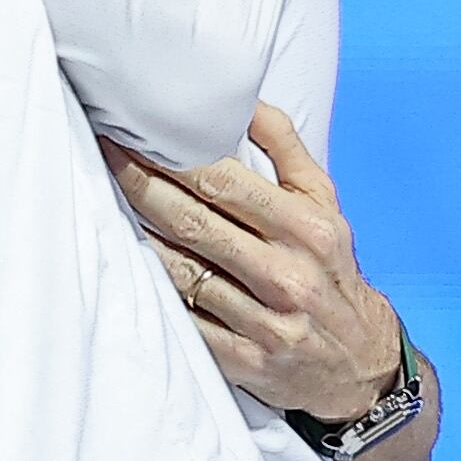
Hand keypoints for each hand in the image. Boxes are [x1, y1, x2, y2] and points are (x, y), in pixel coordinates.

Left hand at [107, 104, 400, 423]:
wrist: (361, 362)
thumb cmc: (330, 268)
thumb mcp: (326, 204)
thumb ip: (285, 147)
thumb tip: (241, 97)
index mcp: (307, 229)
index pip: (223, 183)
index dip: (168, 155)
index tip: (129, 128)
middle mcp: (286, 275)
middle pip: (191, 222)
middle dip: (137, 183)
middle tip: (99, 150)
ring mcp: (263, 321)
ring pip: (178, 269)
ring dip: (133, 232)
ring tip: (98, 195)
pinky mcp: (240, 359)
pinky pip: (181, 317)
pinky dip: (149, 287)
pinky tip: (122, 259)